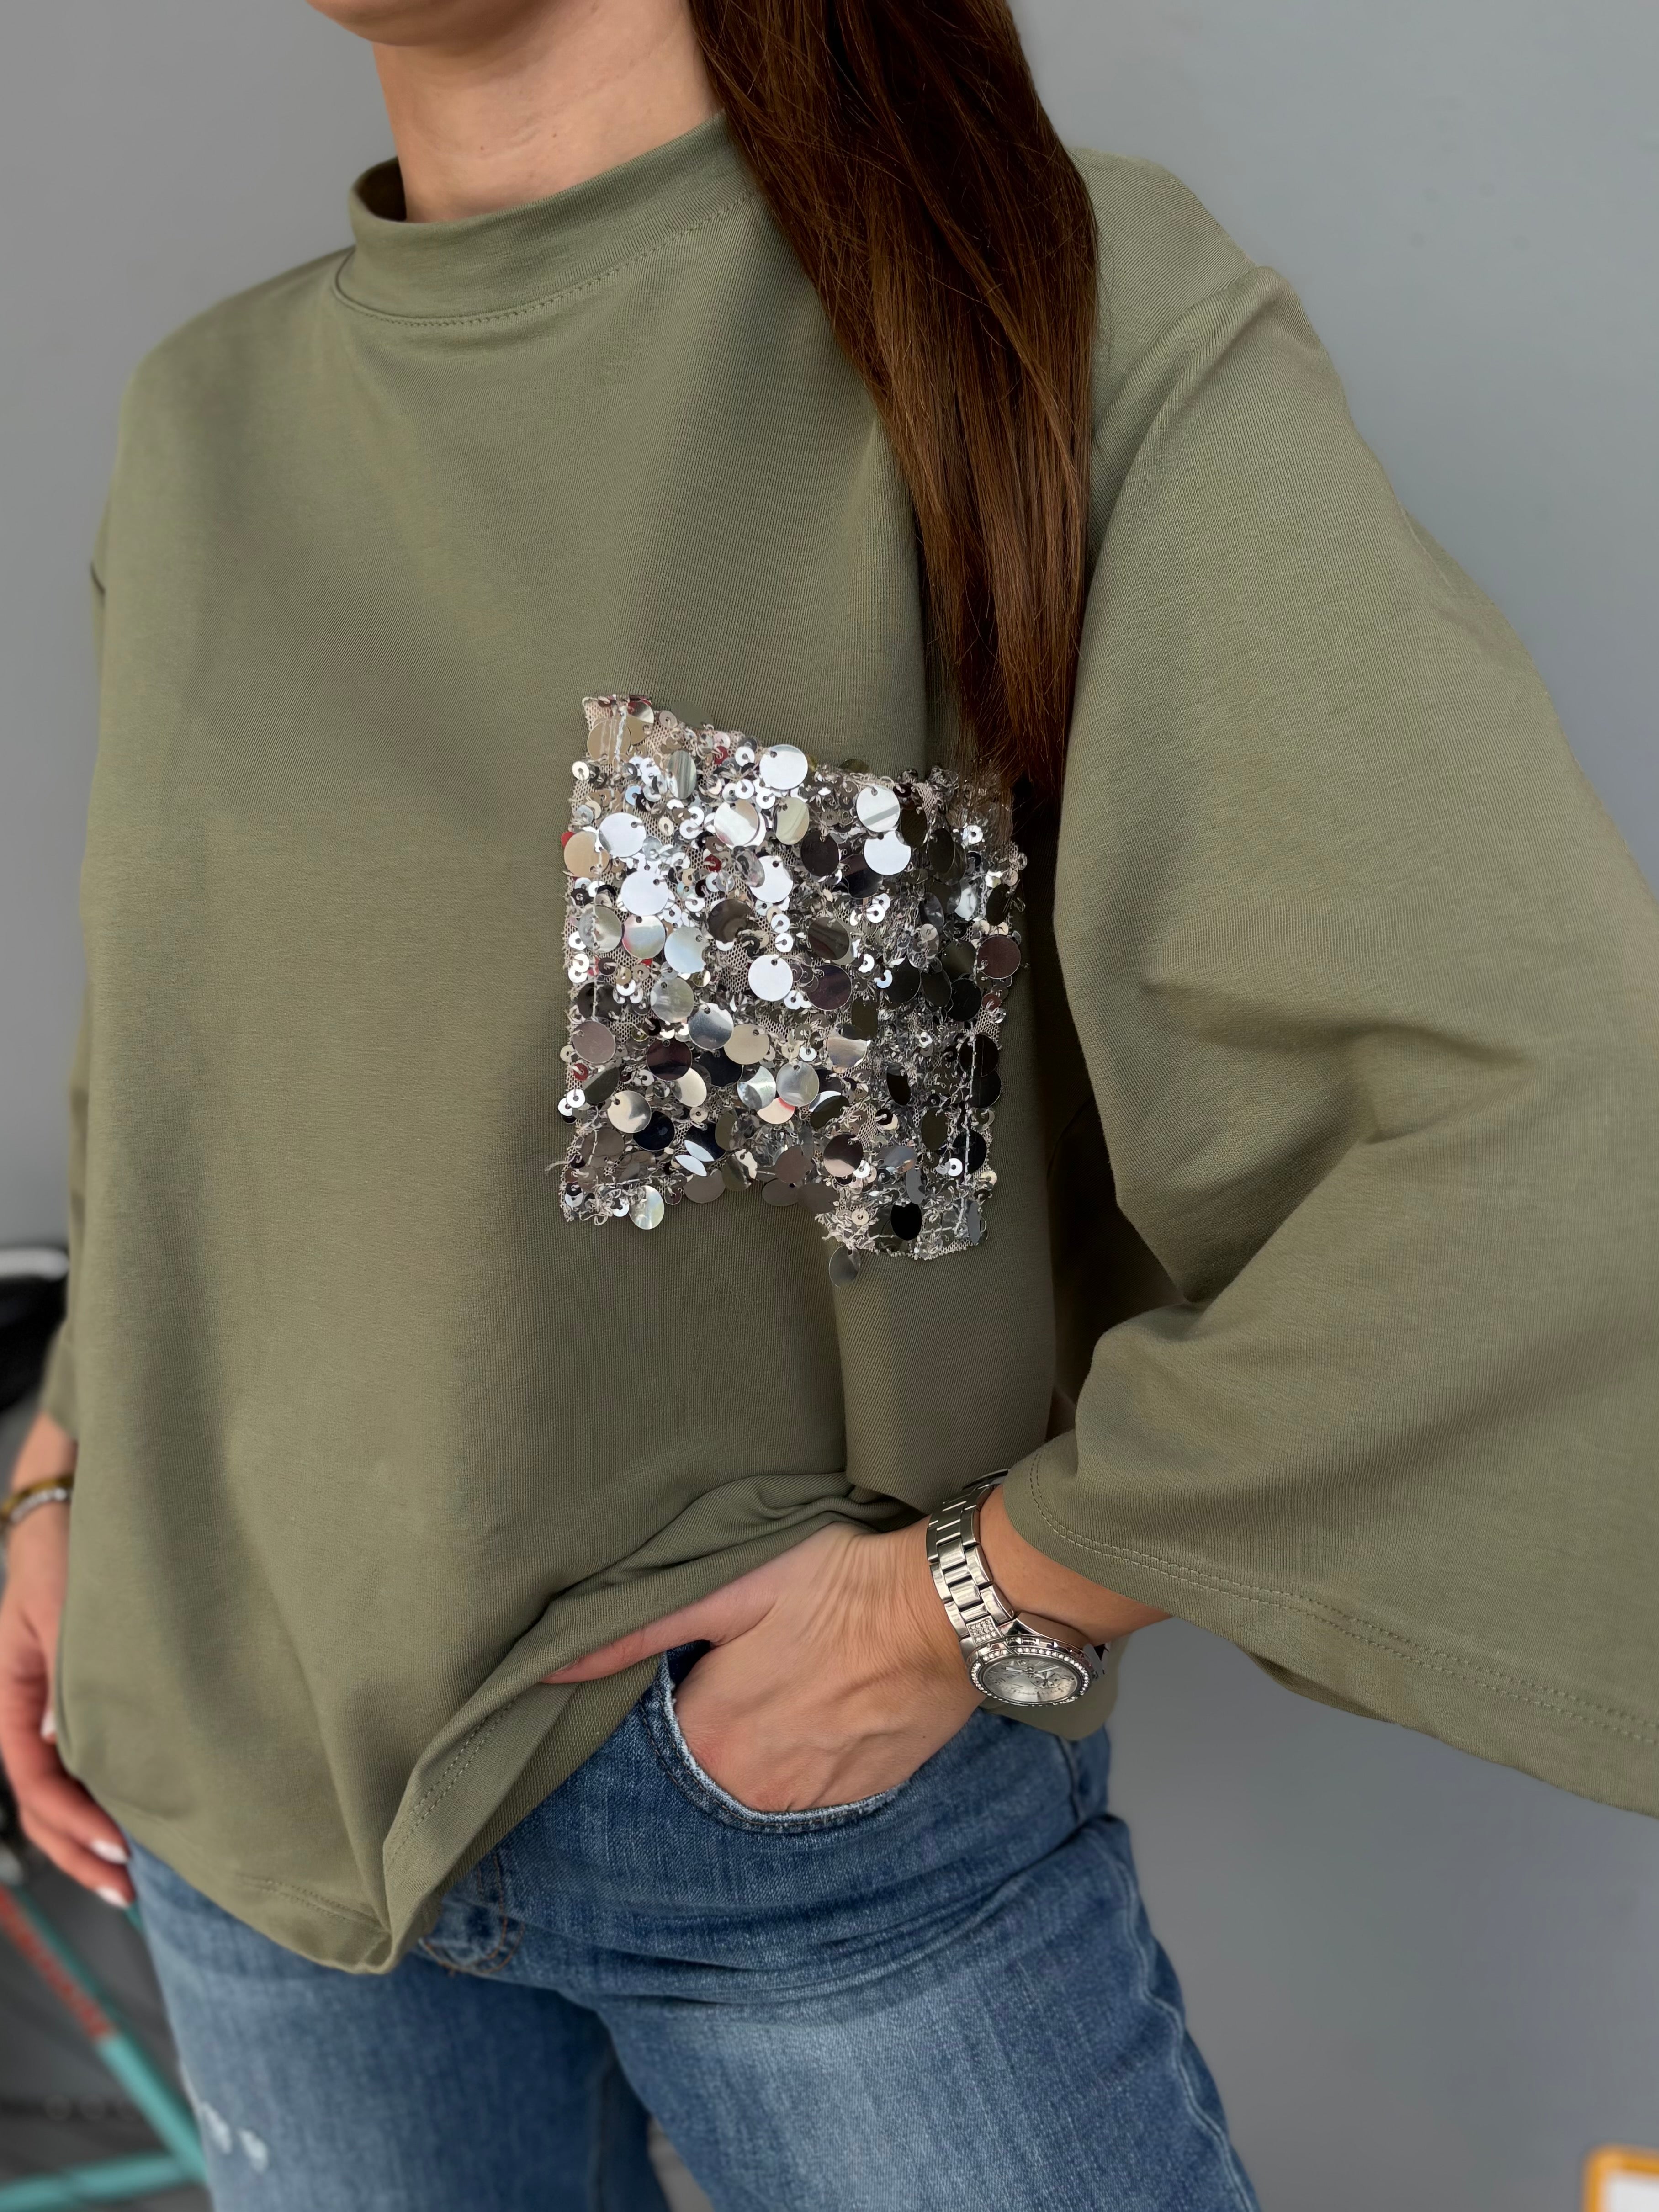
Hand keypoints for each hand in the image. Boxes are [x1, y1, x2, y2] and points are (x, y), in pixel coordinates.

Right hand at [0, 1414, 132, 1904]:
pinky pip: (81, 1764)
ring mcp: (51, 1709)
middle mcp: (26, 1711)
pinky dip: (102, 1799)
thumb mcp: (60, 1610)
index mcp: (10, 1696)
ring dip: (89, 1835)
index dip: (72, 1820)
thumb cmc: (67, 1552)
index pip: (33, 1781)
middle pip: (43, 1801)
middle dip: (80, 1850)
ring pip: (60, 1790)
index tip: (118, 1847)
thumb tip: (64, 1743)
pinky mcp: (79, 1698)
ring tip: (130, 1878)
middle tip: (128, 1890)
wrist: (76, 1506)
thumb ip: (63, 1672)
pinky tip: (132, 1822)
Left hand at [542, 1494, 1166, 1815]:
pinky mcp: (860, 1795)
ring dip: (756, 1755)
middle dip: (705, 1739)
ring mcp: (810, 1800)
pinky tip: (820, 1717)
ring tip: (779, 1699)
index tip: (676, 1684)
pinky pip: (811, 1793)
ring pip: (757, 1789)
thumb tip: (552, 1666)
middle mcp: (752, 1786)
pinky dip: (806, 1761)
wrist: (948, 1610)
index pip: (651, 1752)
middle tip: (732, 1685)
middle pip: (703, 1776)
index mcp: (710, 1737)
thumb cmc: (838, 1586)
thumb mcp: (730, 1592)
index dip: (660, 1712)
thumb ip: (638, 1632)